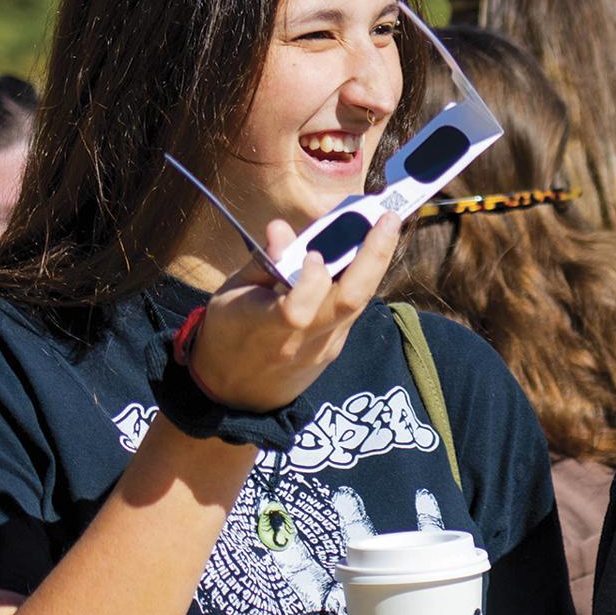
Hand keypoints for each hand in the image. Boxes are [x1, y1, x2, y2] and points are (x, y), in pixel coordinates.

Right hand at [190, 214, 399, 411]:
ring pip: (360, 303)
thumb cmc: (227, 334)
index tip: (312, 254)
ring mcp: (324, 347)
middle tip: (388, 219)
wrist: (234, 395)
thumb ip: (262, 262)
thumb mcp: (231, 294)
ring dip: (376, 262)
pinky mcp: (335, 348)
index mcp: (267, 327)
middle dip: (375, 256)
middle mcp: (303, 340)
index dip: (311, 278)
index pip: (299, 309)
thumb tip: (281, 228)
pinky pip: (354, 310)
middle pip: (351, 301)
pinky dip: (361, 279)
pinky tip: (363, 255)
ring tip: (383, 226)